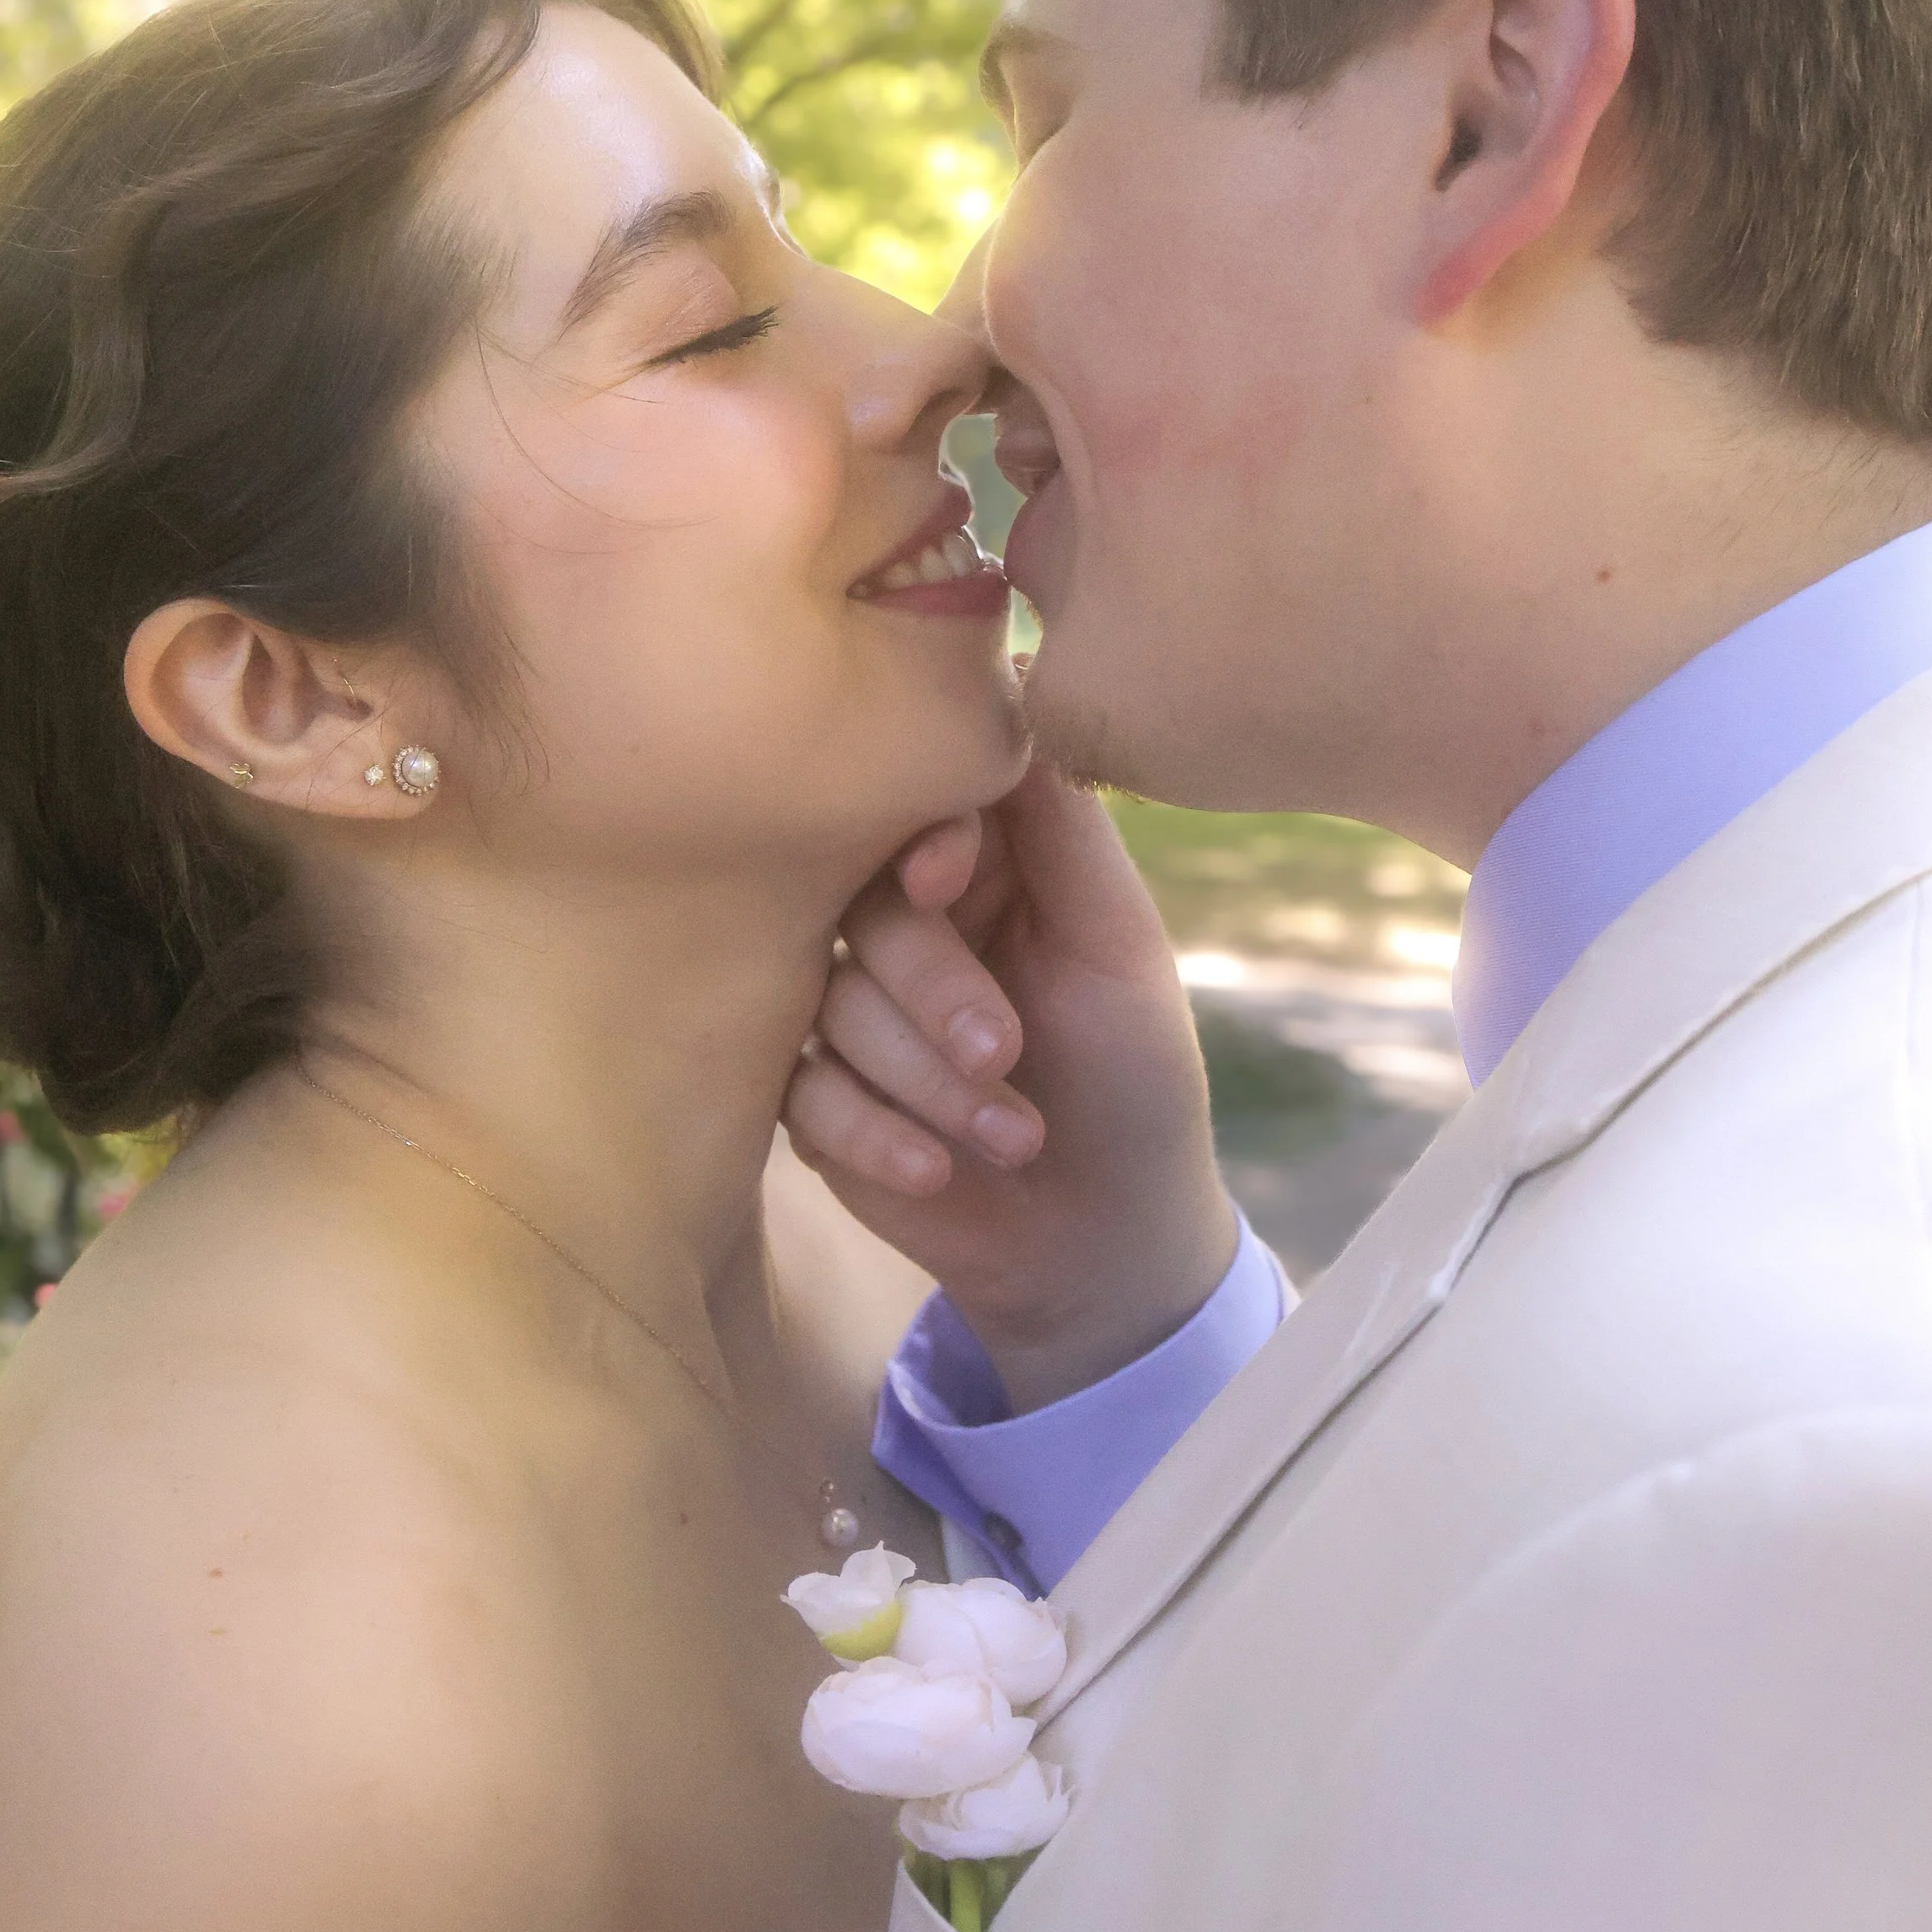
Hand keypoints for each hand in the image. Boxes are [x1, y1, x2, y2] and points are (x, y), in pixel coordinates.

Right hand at [785, 761, 1238, 1409]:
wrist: (1103, 1237)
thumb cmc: (1133, 1077)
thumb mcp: (1121, 947)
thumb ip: (1064, 830)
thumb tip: (1006, 694)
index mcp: (984, 858)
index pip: (915, 800)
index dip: (919, 833)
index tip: (948, 882)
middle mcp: (905, 916)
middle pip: (862, 900)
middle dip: (929, 986)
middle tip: (1005, 1051)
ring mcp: (848, 1001)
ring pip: (825, 997)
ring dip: (919, 1077)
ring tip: (1012, 1135)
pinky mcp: (810, 1086)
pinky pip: (798, 1085)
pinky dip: (868, 1131)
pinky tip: (935, 1172)